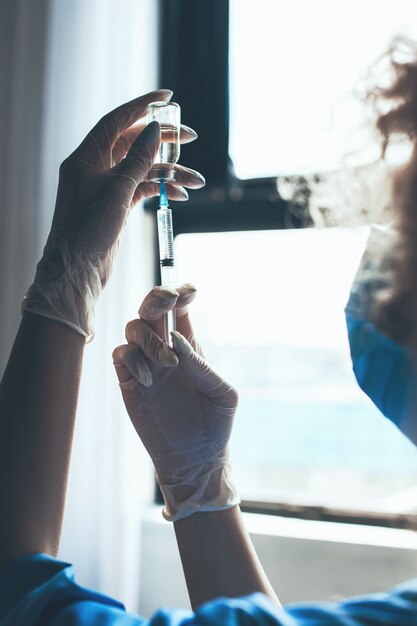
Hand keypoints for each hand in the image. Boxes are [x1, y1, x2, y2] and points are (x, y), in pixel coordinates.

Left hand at [49, 89, 203, 286]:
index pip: (117, 120)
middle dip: (163, 140)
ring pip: (143, 168)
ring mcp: (108, 186)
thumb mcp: (116, 191)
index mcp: (86, 156)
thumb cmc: (87, 230)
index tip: (167, 97)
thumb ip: (137, 159)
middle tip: (191, 136)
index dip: (142, 105)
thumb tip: (153, 129)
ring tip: (196, 179)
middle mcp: (96, 167)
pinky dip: (162, 189)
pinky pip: (144, 188)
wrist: (77, 271)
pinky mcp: (118, 204)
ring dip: (169, 172)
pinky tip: (181, 194)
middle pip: (134, 142)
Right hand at [112, 285, 239, 520]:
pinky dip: (133, 358)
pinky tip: (150, 379)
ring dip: (149, 336)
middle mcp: (165, 350)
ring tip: (168, 363)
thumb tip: (176, 338)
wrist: (195, 460)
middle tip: (168, 298)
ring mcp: (146, 366)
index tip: (189, 290)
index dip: (181, 293)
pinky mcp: (130, 383)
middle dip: (157, 297)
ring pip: (134, 328)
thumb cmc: (215, 425)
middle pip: (152, 310)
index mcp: (189, 347)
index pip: (180, 310)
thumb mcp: (221, 393)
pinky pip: (121, 355)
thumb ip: (201, 365)